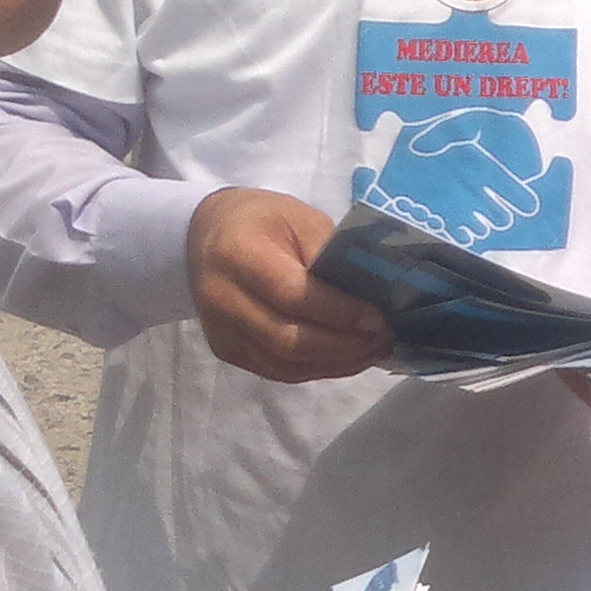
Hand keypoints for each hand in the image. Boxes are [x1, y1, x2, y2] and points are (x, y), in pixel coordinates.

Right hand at [186, 188, 391, 382]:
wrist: (206, 235)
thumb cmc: (262, 221)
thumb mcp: (301, 219)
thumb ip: (331, 256)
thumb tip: (371, 297)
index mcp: (238, 254)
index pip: (292, 295)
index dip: (338, 313)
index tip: (378, 319)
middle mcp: (222, 298)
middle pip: (287, 340)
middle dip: (342, 346)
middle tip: (383, 338)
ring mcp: (221, 330)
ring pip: (284, 364)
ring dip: (336, 364)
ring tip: (373, 350)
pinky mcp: (226, 350)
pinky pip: (277, 371)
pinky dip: (318, 369)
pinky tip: (347, 358)